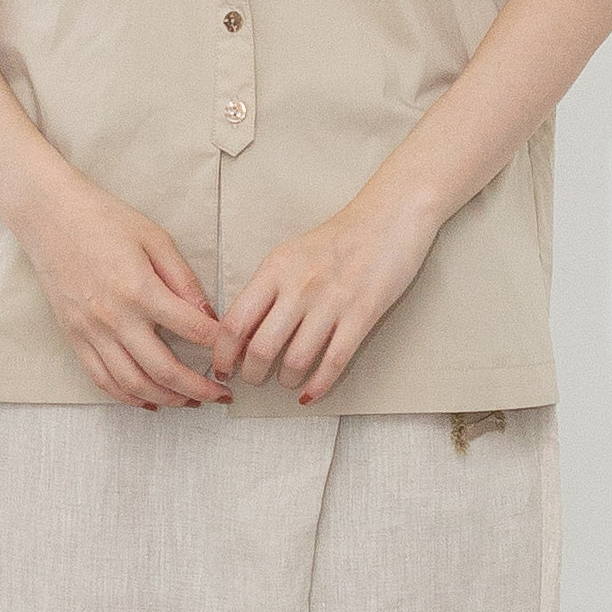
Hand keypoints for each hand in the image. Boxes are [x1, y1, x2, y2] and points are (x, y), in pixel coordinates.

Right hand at [19, 173, 229, 407]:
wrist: (50, 217)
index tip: (233, 350)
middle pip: (165, 370)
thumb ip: (184, 279)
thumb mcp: (155, 238)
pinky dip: (128, 398)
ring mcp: (92, 332)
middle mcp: (115, 318)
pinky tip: (150, 402)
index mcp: (140, 290)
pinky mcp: (74, 338)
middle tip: (221, 394)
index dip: (219, 344)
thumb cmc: (104, 220)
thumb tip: (208, 315)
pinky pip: (103, 380)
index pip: (191, 330)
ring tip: (191, 401)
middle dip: (200, 388)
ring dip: (167, 399)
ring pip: (134, 384)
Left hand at [213, 182, 441, 404]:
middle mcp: (298, 288)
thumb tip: (242, 332)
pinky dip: (318, 386)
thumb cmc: (337, 239)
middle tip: (254, 379)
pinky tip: (310, 393)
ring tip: (286, 381)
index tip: (223, 367)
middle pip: (260, 349)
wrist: (388, 218)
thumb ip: (266, 290)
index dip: (223, 353)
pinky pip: (333, 363)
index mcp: (275, 270)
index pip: (235, 322)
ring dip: (285, 381)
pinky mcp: (362, 316)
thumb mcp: (289, 255)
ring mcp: (331, 303)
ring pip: (295, 361)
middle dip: (252, 375)